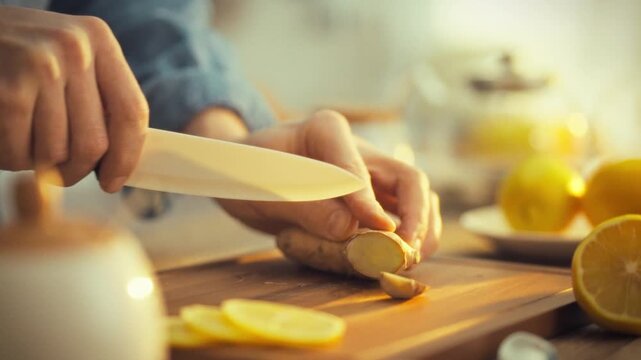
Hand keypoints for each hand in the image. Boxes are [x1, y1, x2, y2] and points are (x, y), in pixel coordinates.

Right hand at [0, 6, 147, 191]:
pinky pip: (19, 152)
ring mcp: (41, 67)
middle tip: (60, 172)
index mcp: (98, 40)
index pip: (131, 112)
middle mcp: (75, 49)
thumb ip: (98, 95)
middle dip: (76, 170)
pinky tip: (4, 136)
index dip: (126, 157)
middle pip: (94, 143)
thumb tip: (122, 160)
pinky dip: (10, 157)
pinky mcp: (9, 91)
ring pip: (55, 153)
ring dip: (37, 162)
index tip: (113, 182)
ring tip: (23, 140)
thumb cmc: (19, 52)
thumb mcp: (68, 55)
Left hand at [185, 108, 441, 256]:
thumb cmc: (249, 172)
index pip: (356, 165)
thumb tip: (350, 228)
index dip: (368, 200)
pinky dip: (407, 238)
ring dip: (420, 230)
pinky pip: (402, 215)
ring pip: (415, 197)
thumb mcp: (265, 188)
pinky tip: (398, 258)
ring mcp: (369, 174)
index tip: (378, 231)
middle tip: (405, 252)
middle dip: (415, 217)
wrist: (246, 175)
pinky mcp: (372, 197)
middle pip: (408, 178)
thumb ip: (306, 206)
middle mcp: (357, 149)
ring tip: (407, 260)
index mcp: (327, 130)